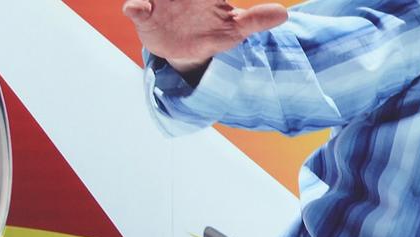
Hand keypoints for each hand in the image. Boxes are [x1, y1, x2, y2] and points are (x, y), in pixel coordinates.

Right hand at [123, 0, 288, 71]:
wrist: (187, 50)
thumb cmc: (212, 32)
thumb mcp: (235, 29)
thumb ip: (256, 20)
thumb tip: (284, 13)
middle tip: (183, 0)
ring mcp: (160, 1)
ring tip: (147, 3)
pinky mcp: (144, 14)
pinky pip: (135, 6)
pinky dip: (135, 6)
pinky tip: (137, 8)